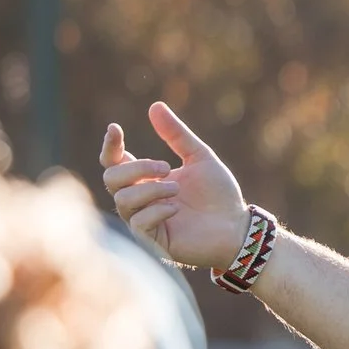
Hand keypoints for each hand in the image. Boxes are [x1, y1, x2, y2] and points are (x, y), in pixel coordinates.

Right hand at [100, 103, 250, 269]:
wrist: (237, 226)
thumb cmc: (219, 194)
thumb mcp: (199, 157)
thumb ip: (176, 135)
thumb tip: (155, 106)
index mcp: (147, 179)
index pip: (114, 162)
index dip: (110, 146)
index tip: (116, 128)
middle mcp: (140, 199)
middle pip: (111, 178)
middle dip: (136, 168)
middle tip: (166, 167)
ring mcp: (144, 220)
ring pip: (123, 199)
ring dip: (150, 190)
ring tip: (177, 190)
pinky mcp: (154, 241)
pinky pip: (137, 223)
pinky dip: (155, 211)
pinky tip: (176, 209)